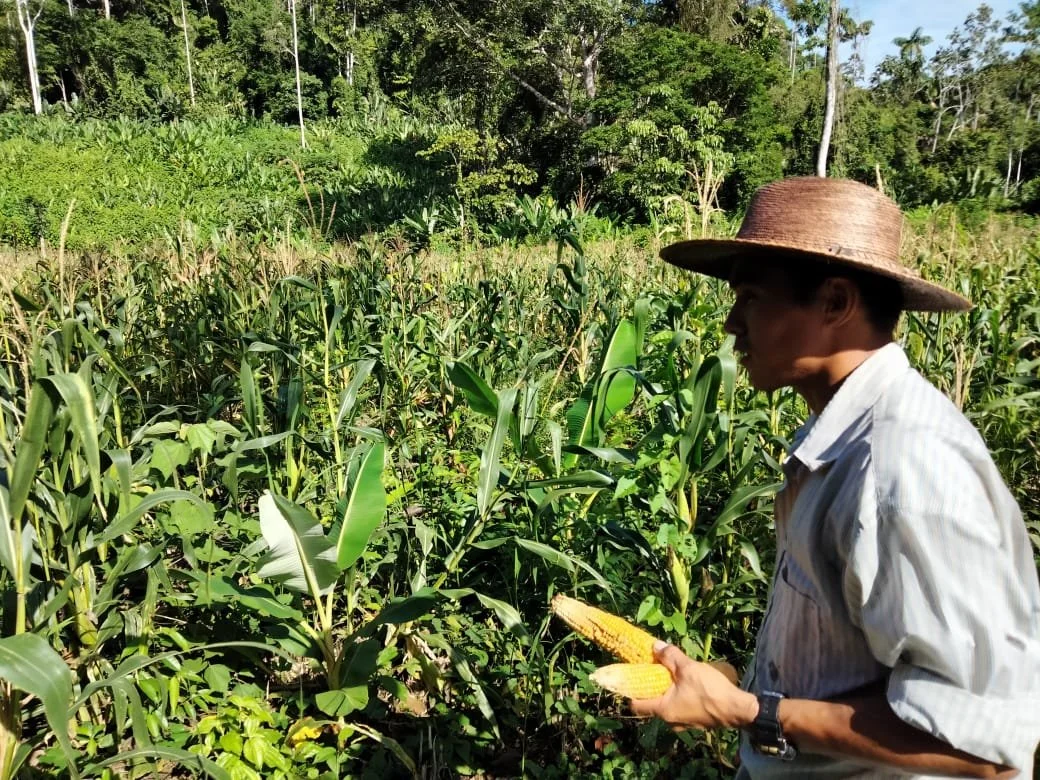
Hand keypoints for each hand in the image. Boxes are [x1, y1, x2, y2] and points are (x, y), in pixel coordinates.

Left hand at [629, 641, 758, 729]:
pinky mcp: (695, 721)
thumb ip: (670, 656)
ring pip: (667, 704)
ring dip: (667, 689)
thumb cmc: (710, 690)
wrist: (738, 710)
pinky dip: (679, 696)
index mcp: (663, 710)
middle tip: (655, 668)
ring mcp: (683, 723)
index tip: (634, 674)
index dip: (630, 689)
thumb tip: (655, 646)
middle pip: (652, 703)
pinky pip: (680, 707)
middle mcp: (670, 721)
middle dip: (652, 685)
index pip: (635, 705)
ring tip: (674, 673)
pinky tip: (688, 683)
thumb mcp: (688, 668)